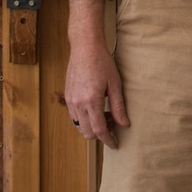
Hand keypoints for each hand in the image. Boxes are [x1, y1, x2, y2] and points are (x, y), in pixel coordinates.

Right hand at [65, 0, 129, 146]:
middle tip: (113, 124)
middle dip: (100, 135)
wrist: (85, 48)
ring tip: (105, 115)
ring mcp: (70, 100)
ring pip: (79, 126)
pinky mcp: (67, 96)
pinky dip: (84, 120)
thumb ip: (119, 106)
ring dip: (92, 127)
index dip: (108, 140)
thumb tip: (124, 124)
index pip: (99, 130)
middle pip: (87, 132)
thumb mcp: (115, 84)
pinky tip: (95, 109)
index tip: (115, 144)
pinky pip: (74, 117)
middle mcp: (78, 103)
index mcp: (91, 101)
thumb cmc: (102, 62)